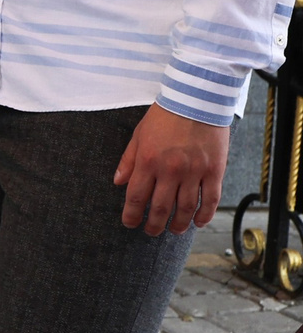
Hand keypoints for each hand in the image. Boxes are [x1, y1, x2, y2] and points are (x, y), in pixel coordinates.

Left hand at [115, 103, 228, 236]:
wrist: (196, 101)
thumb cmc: (164, 117)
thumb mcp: (138, 135)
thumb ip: (128, 161)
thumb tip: (118, 182)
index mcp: (148, 161)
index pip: (136, 196)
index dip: (131, 214)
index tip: (130, 223)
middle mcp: (170, 170)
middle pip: (160, 207)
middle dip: (153, 224)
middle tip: (151, 232)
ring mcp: (193, 172)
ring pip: (185, 208)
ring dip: (179, 224)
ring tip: (174, 230)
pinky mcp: (214, 171)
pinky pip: (210, 199)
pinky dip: (205, 214)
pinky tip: (199, 222)